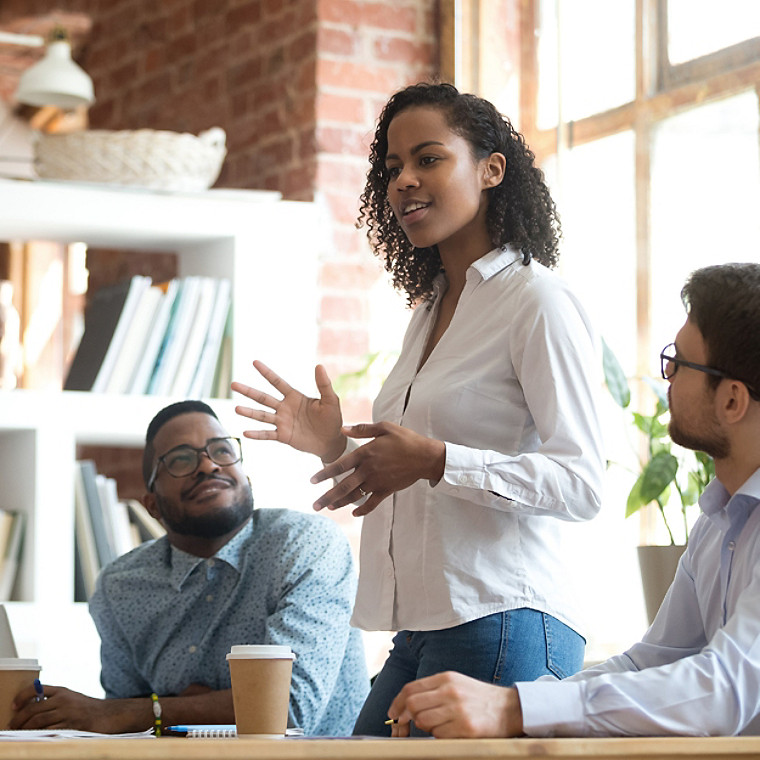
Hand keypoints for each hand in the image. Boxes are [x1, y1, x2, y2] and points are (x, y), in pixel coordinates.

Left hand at [10, 684, 125, 731]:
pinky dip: (38, 735)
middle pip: (33, 709)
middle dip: (19, 719)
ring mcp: (67, 713)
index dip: (22, 696)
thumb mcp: (71, 698)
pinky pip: (48, 731)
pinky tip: (34, 737)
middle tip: (11, 726)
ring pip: (38, 721)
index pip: (36, 688)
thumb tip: (30, 709)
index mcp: (62, 691)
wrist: (108, 715)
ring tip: (19, 733)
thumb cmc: (87, 709)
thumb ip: (54, 700)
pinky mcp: (71, 726)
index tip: (13, 706)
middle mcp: (64, 700)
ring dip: (25, 729)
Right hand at [232, 361, 345, 462]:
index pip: (277, 382)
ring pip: (262, 415)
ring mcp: (282, 422)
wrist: (332, 441)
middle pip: (263, 398)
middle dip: (249, 391)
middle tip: (233, 384)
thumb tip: (319, 366)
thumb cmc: (332, 418)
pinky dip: (257, 434)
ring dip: (249, 412)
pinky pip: (268, 434)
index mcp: (294, 397)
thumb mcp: (330, 400)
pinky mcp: (283, 436)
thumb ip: (324, 384)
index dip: (266, 372)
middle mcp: (285, 408)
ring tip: (236, 408)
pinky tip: (245, 433)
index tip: (254, 362)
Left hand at [310, 421, 445, 515]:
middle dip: (327, 497)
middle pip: (343, 486)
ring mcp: (377, 482)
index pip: (340, 466)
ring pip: (354, 496)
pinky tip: (354, 513)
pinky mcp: (387, 490)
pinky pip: (372, 503)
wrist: (425, 456)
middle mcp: (368, 470)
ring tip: (329, 508)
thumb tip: (342, 429)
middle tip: (314, 506)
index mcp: (365, 454)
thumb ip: (362, 429)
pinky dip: (362, 510)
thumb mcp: (384, 427)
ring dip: (340, 504)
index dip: (324, 474)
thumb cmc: (405, 439)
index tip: (312, 481)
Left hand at [387, 671, 523, 737]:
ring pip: (424, 722)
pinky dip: (439, 736)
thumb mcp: (456, 683)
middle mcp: (450, 692)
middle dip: (406, 717)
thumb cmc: (480, 698)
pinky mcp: (465, 729)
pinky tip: (450, 731)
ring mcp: (458, 710)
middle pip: (413, 705)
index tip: (393, 713)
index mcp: (446, 678)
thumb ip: (433, 690)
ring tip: (438, 725)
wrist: (509, 708)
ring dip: (425, 727)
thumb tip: (406, 703)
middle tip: (407, 724)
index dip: (397, 702)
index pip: (411, 688)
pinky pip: (439, 736)